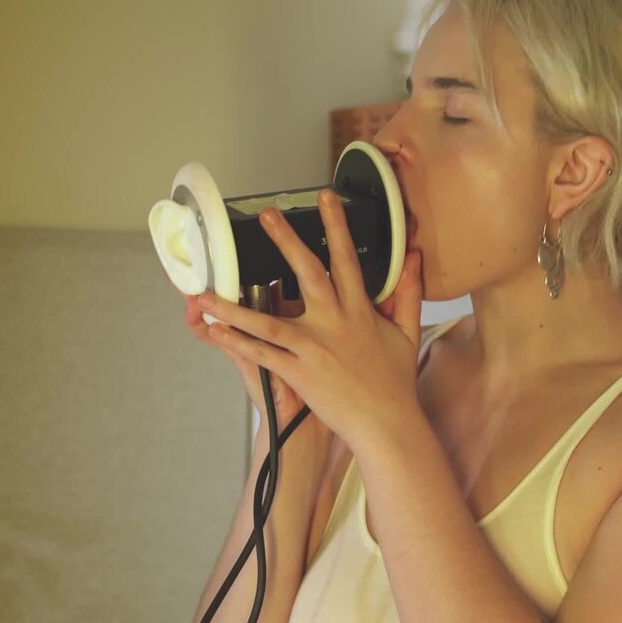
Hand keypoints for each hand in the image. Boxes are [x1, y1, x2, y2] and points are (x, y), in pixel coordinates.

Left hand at [196, 190, 425, 454]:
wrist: (387, 423)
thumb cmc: (395, 382)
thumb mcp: (408, 331)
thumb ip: (408, 292)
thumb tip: (415, 258)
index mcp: (359, 311)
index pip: (346, 260)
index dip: (336, 226)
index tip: (325, 199)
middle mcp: (334, 324)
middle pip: (307, 274)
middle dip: (286, 242)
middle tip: (266, 217)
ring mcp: (313, 348)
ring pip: (267, 320)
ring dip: (233, 306)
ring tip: (206, 292)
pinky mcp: (299, 373)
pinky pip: (262, 354)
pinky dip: (237, 342)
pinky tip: (215, 331)